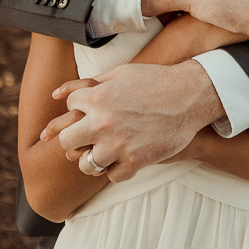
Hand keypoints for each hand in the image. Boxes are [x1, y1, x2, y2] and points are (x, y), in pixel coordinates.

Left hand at [44, 62, 222, 181]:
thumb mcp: (123, 72)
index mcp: (98, 97)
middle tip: (88, 137)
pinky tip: (126, 158)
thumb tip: (57, 93)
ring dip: (94, 159)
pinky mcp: (136, 161)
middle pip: (68, 140)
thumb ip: (91, 82)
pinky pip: (113, 175)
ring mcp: (118, 144)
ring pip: (86, 164)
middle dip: (75, 138)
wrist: (191, 95)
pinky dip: (118, 169)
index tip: (92, 109)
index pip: (70, 106)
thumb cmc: (157, 80)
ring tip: (106, 151)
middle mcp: (103, 122)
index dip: (80, 107)